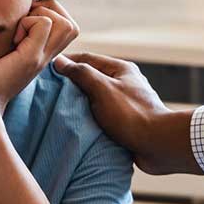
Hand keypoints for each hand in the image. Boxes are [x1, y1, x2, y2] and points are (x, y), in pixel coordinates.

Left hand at [0, 0, 79, 122]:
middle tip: (23, 25)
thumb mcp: (3, 55)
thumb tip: (15, 17)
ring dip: (40, 16)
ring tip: (19, 32)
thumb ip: (14, 40)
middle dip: (48, 13)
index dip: (48, 16)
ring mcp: (41, 58)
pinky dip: (27, 21)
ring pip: (65, 22)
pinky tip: (12, 39)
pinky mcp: (31, 57)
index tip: (23, 25)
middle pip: (71, 25)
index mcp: (41, 56)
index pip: (66, 28)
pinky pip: (45, 23)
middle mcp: (46, 57)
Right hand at [53, 53, 201, 175]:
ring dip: (80, 103)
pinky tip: (77, 124)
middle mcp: (124, 83)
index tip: (46, 69)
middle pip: (91, 78)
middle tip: (48, 90)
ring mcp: (126, 103)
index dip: (67, 62)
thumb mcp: (103, 89)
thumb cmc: (131, 114)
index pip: (87, 58)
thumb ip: (81, 73)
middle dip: (71, 84)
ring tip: (59, 108)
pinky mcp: (126, 122)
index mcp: (121, 69)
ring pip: (96, 99)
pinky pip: (103, 116)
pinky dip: (90, 119)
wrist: (157, 144)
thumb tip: (60, 61)